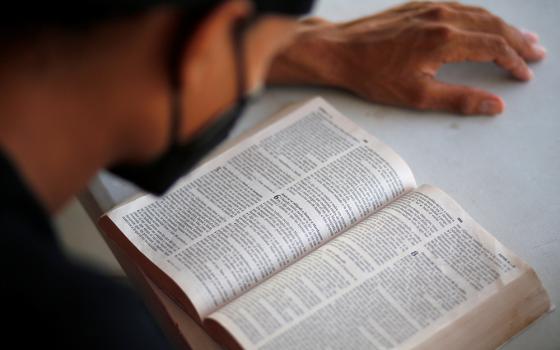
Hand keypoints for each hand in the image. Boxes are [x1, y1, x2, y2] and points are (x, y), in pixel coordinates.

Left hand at [267, 1, 545, 115]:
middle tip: (536, 53)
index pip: (494, 47)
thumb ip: (458, 99)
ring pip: (478, 13)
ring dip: (502, 26)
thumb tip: (493, 105)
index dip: (513, 62)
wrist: (340, 50)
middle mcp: (442, 17)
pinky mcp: (418, 6)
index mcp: (444, 39)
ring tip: (521, 38)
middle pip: (493, 26)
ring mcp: (430, 7)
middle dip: (518, 41)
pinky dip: (480, 17)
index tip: (524, 75)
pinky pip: (460, 7)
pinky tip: (484, 24)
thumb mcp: (416, 96)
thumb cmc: (372, 74)